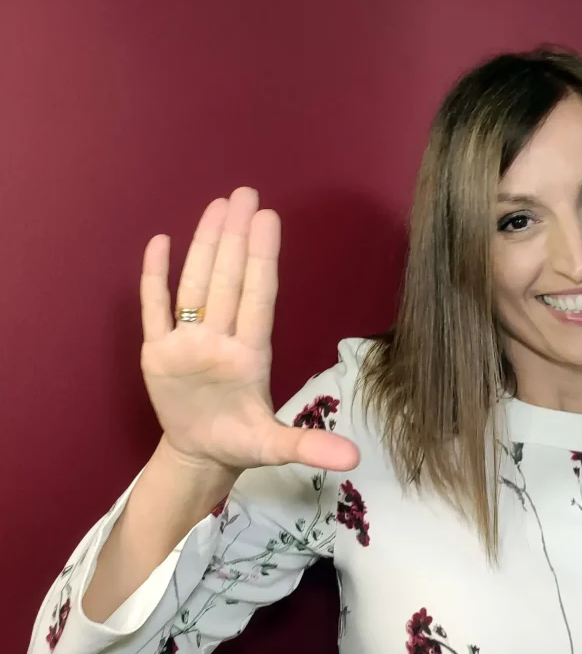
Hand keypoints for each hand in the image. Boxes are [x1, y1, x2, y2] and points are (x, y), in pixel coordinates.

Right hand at [140, 188, 358, 473]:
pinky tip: (160, 242)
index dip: (262, 258)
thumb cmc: (241, 444)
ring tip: (216, 206)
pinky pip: (154, 308)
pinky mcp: (157, 353)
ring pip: (196, 284)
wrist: (202, 455)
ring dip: (203, 245)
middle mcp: (220, 339)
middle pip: (227, 280)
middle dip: (235, 237)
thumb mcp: (276, 448)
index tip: (269, 219)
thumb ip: (309, 448)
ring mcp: (188, 342)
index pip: (257, 296)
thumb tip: (354, 460)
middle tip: (244, 193)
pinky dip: (155, 278)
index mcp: (250, 355)